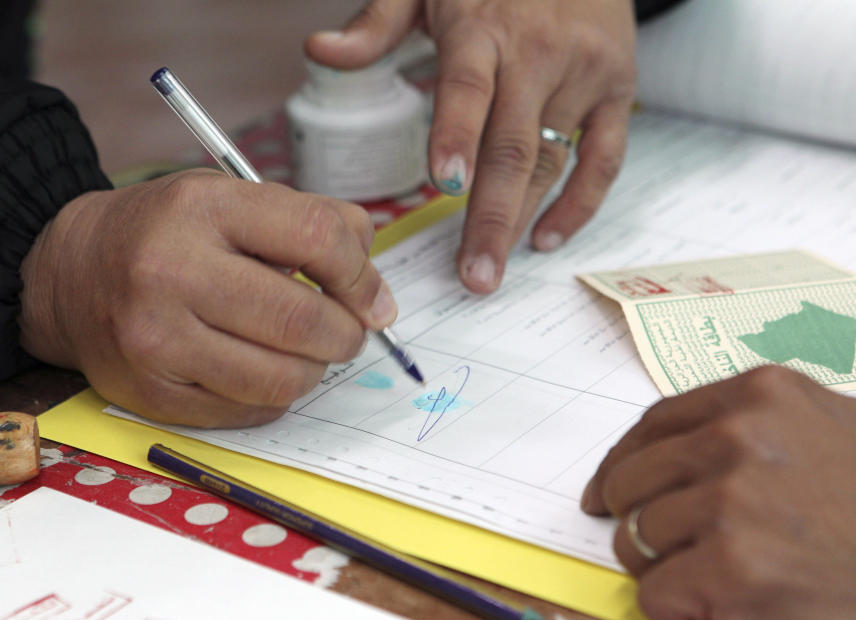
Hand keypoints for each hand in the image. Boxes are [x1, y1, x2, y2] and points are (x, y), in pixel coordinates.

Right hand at [18, 169, 396, 426]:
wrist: (68, 275)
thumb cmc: (165, 234)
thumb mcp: (229, 199)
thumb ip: (310, 222)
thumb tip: (373, 286)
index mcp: (202, 208)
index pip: (317, 239)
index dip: (362, 276)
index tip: (372, 298)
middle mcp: (170, 271)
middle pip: (303, 321)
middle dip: (347, 334)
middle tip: (347, 331)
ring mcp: (155, 339)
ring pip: (282, 379)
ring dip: (314, 370)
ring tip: (304, 351)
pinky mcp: (149, 393)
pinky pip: (249, 411)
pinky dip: (275, 395)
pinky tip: (262, 370)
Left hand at [306, 0, 636, 292]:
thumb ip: (377, 23)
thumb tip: (320, 49)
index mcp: (483, 28)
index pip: (468, 89)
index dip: (457, 136)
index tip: (443, 185)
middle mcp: (540, 54)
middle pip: (513, 148)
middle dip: (490, 218)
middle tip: (473, 275)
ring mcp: (585, 74)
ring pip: (552, 162)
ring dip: (523, 221)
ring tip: (491, 269)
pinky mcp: (617, 90)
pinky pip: (605, 158)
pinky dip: (580, 203)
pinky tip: (547, 238)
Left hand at [581, 366, 855, 619]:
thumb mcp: (830, 436)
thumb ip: (753, 432)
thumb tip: (668, 460)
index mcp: (763, 395)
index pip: (654, 424)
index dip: (622, 464)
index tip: (605, 493)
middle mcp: (740, 435)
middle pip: (633, 480)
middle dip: (641, 523)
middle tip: (673, 554)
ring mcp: (733, 499)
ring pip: (637, 539)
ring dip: (666, 573)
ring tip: (724, 586)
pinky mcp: (731, 568)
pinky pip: (656, 593)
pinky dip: (681, 615)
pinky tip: (732, 616)